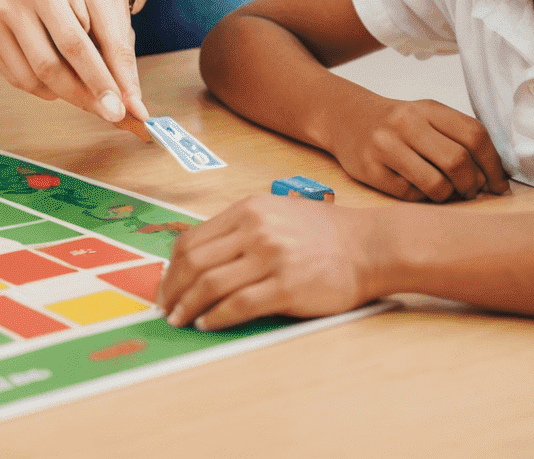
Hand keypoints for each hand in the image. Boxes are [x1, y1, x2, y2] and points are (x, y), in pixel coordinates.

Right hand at [0, 0, 147, 126]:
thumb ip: (80, 12)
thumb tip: (104, 65)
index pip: (77, 44)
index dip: (100, 79)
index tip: (121, 105)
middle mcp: (18, 4)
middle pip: (55, 67)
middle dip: (86, 97)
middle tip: (109, 114)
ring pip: (32, 78)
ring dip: (61, 95)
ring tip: (81, 96)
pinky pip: (12, 75)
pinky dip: (36, 87)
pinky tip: (50, 85)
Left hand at [154, 194, 385, 330]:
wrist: (368, 246)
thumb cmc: (321, 233)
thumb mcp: (274, 215)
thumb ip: (239, 231)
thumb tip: (201, 261)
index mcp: (247, 210)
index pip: (193, 238)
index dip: (172, 266)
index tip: (165, 284)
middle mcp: (254, 229)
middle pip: (195, 261)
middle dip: (173, 287)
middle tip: (165, 306)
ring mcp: (270, 257)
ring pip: (211, 283)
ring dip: (189, 305)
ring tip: (180, 319)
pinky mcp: (287, 286)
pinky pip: (239, 304)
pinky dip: (217, 316)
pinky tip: (207, 323)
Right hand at [326, 93, 508, 201]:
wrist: (343, 116)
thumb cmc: (397, 124)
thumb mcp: (427, 117)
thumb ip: (458, 139)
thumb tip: (492, 181)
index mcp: (427, 108)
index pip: (474, 135)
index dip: (494, 166)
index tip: (498, 185)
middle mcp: (405, 123)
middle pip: (458, 162)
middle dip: (472, 185)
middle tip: (469, 191)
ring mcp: (385, 146)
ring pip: (436, 185)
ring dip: (447, 195)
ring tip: (442, 190)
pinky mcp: (369, 169)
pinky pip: (410, 196)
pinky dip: (419, 197)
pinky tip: (412, 185)